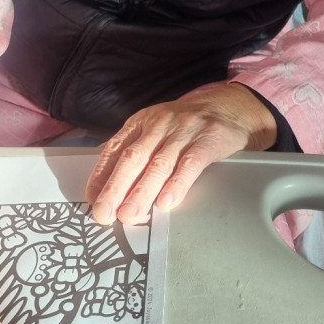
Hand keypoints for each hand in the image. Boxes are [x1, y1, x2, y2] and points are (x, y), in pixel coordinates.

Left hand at [86, 82, 275, 224]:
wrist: (230, 108)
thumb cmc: (188, 124)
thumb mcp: (155, 127)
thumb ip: (132, 148)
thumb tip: (105, 177)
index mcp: (142, 122)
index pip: (115, 149)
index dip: (101, 175)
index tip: (92, 199)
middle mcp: (159, 125)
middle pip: (133, 158)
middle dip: (116, 188)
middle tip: (104, 213)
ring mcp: (184, 131)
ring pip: (159, 164)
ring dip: (142, 192)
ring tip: (130, 214)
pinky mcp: (208, 140)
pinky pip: (190, 163)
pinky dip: (177, 184)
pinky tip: (166, 202)